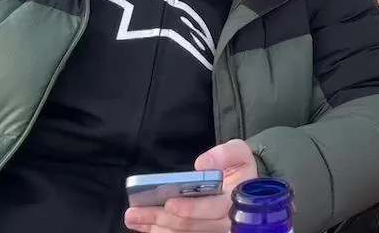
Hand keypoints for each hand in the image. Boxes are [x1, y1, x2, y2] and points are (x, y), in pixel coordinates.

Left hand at [125, 139, 259, 231]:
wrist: (245, 190)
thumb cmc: (238, 170)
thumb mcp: (239, 154)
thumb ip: (225, 154)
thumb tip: (201, 165)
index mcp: (236, 200)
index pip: (216, 208)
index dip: (192, 208)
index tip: (170, 202)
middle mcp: (225, 222)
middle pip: (191, 224)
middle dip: (161, 218)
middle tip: (134, 212)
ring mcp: (213, 231)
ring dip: (155, 227)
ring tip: (133, 218)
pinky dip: (161, 232)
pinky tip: (145, 226)